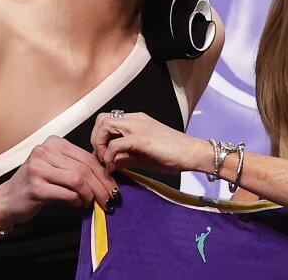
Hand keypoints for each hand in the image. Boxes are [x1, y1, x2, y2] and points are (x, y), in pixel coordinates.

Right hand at [0, 135, 117, 228]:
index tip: (113, 186)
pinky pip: (67, 193)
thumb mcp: (55, 167)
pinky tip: (78, 204)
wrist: (7, 199)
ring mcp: (38, 168)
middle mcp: (45, 151)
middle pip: (84, 168)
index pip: (87, 156)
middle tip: (110, 199)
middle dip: (101, 185)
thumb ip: (76, 165)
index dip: (104, 173)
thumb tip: (107, 175)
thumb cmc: (35, 184)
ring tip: (92, 203)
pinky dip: (77, 200)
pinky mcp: (36, 187)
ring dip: (90, 194)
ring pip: (78, 180)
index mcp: (54, 143)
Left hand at [90, 112, 207, 174]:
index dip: (100, 138)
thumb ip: (126, 157)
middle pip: (101, 119)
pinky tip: (113, 168)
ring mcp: (138, 127)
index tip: (102, 157)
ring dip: (100, 145)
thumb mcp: (144, 156)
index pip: (108, 121)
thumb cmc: (173, 154)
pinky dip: (109, 156)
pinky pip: (115, 144)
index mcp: (137, 120)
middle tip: (101, 158)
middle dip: (95, 139)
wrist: (193, 153)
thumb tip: (110, 164)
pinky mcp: (142, 139)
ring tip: (106, 162)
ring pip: (105, 125)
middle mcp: (135, 120)